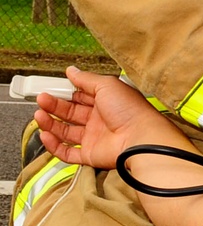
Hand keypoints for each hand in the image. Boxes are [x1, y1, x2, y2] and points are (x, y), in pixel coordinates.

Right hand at [34, 65, 173, 169]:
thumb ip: (86, 79)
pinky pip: (67, 152)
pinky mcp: (90, 154)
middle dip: (54, 106)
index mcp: (106, 102)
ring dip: (51, 124)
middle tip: (42, 100)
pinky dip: (54, 145)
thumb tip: (72, 70)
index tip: (51, 88)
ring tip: (39, 115)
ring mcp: (94, 138)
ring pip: (66, 132)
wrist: (139, 138)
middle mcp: (100, 120)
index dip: (66, 93)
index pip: (81, 97)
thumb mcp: (107, 85)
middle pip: (71, 113)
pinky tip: (46, 135)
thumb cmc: (130, 110)